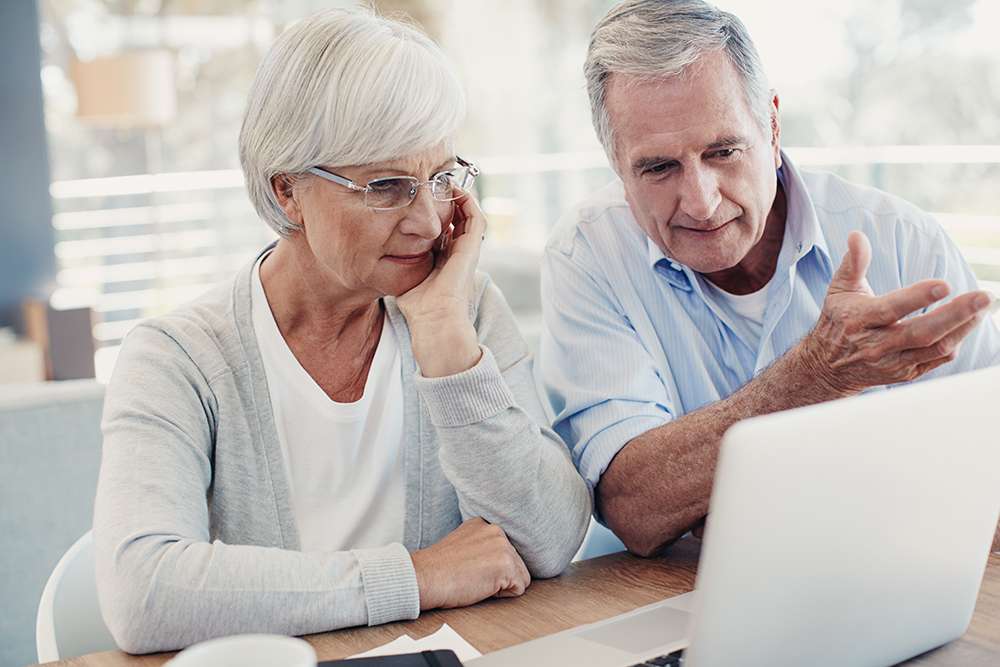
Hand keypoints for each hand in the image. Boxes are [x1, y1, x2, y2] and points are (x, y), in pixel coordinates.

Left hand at [395, 194, 486, 376]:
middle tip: (432, 183)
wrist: (434, 317)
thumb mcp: (401, 274)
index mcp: (443, 258)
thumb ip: (395, 260)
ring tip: (443, 181)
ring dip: (457, 197)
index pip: (442, 227)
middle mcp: (456, 251)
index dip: (432, 211)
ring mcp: (467, 249)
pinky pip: (475, 217)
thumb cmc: (417, 304)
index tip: (418, 196)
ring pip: (468, 214)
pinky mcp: (473, 248)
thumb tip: (374, 247)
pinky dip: (467, 202)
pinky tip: (454, 190)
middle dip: (445, 200)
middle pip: (455, 217)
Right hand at [410, 517, 530, 609]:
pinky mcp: (506, 565)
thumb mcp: (460, 544)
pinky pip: (519, 588)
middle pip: (515, 563)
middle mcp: (496, 531)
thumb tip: (493, 559)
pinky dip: (502, 595)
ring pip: (520, 575)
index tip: (471, 569)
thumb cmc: (437, 569)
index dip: (489, 567)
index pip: (503, 551)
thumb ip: (479, 544)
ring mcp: (503, 547)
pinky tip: (481, 587)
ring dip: (501, 584)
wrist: (425, 577)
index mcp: (484, 525)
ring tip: (476, 580)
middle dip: (498, 575)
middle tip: (471, 576)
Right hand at [801, 231, 992, 394]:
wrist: (829, 367)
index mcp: (859, 319)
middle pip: (921, 332)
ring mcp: (892, 362)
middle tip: (983, 297)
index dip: (917, 297)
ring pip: (935, 347)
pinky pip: (938, 359)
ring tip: (982, 308)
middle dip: (956, 314)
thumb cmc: (838, 320)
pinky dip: (955, 342)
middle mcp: (875, 345)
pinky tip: (966, 323)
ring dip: (964, 327)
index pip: (890, 309)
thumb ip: (853, 262)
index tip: (944, 285)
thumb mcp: (839, 289)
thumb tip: (857, 236)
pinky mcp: (905, 374)